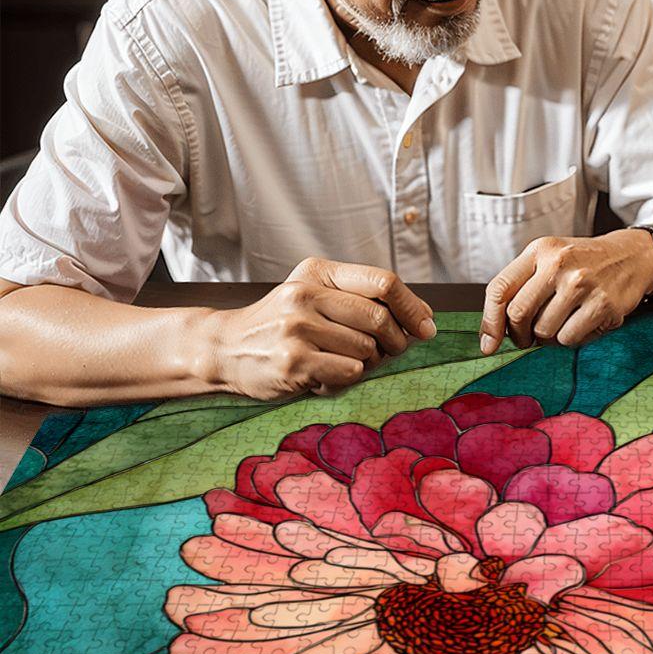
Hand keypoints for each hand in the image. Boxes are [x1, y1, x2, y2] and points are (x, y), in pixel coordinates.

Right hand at [204, 257, 435, 398]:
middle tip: (385, 354)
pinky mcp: (293, 361)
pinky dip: (345, 381)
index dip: (413, 306)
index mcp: (318, 271)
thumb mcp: (315, 298)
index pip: (383, 281)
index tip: (428, 327)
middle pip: (380, 318)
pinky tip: (321, 378)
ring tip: (337, 364)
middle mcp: (305, 294)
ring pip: (367, 350)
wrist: (223, 350)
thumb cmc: (282, 327)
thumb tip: (425, 319)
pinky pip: (350, 373)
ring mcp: (297, 327)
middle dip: (394, 343)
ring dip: (364, 364)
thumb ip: (363, 301)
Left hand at [480, 230, 652, 352]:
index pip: (500, 288)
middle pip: (518, 314)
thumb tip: (492, 332)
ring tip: (561, 324)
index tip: (488, 345)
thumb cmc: (584, 262)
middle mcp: (559, 263)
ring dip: (547, 337)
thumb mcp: (550, 258)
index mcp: (541, 250)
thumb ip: (522, 285)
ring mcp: (582, 284)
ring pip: (543, 331)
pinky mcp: (602, 304)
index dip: (489, 322)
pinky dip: (570, 339)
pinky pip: (569, 338)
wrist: (632, 256)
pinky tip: (580, 324)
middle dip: (518, 335)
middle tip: (526, 339)